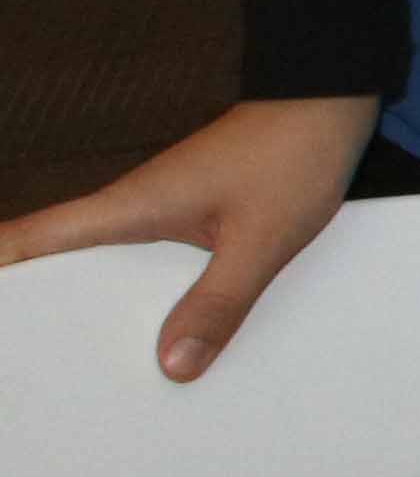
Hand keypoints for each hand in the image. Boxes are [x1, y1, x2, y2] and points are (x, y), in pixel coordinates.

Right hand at [0, 95, 378, 378]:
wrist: (331, 102)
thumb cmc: (293, 154)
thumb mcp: (260, 241)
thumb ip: (219, 304)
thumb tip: (172, 366)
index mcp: (125, 208)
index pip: (26, 240)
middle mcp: (129, 209)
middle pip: (56, 265)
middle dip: (37, 313)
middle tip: (31, 373)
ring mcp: (157, 212)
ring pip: (106, 269)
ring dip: (94, 310)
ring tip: (85, 373)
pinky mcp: (188, 215)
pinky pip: (150, 264)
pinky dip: (143, 298)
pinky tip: (158, 336)